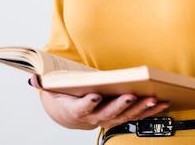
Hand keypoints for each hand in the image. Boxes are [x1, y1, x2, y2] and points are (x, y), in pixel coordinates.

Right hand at [29, 75, 168, 129]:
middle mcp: (93, 117)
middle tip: (130, 95)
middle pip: (107, 114)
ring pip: (125, 117)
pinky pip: (136, 115)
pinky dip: (149, 110)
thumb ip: (43, 81)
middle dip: (120, 105)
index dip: (87, 103)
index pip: (81, 109)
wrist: (66, 112)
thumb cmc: (62, 95)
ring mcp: (108, 118)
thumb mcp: (50, 87)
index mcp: (74, 110)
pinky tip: (162, 103)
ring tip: (152, 99)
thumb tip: (32, 75)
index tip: (94, 96)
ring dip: (139, 109)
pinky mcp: (120, 116)